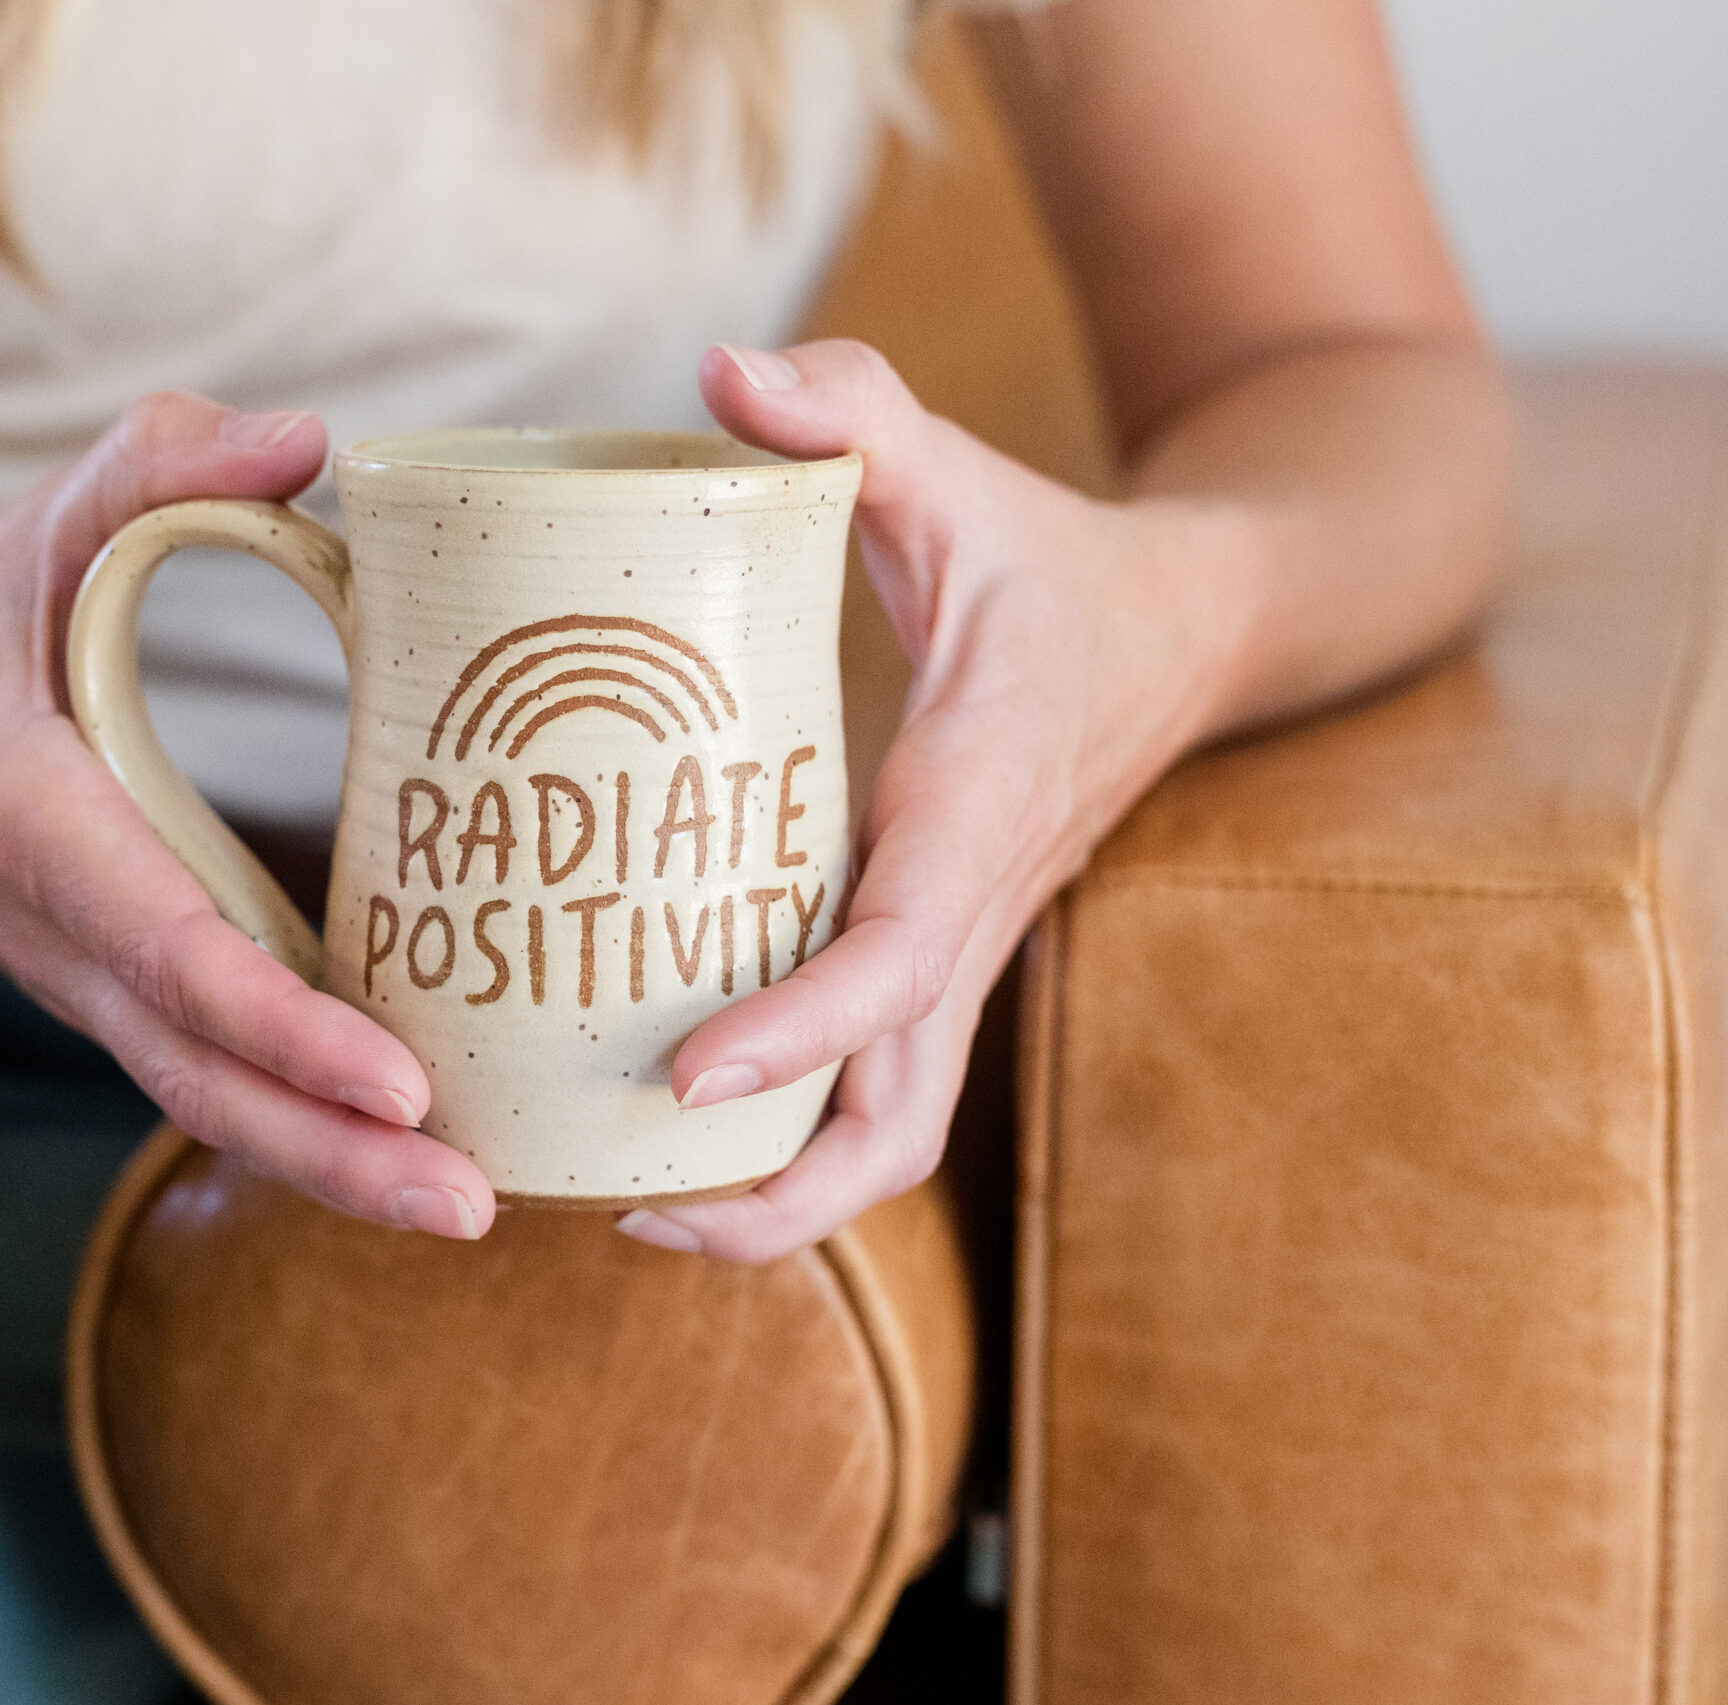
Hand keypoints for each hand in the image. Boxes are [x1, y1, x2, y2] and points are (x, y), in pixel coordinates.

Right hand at [0, 393, 493, 1240]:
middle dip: (329, 1154)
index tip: (399, 1081)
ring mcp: (84, 983)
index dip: (282, 1025)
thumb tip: (317, 441)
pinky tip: (408, 1152)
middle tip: (467, 1207)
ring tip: (463, 1206)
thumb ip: (158, 465)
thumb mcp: (36, 525)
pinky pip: (207, 1080)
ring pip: (202, 1103)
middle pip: (196, 1078)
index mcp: (33, 824)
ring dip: (327, 1167)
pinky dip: (299, 1129)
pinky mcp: (114, 996)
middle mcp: (58, 934)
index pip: (168, 950)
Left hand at [618, 340, 1236, 1262]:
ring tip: (636, 1207)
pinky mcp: (940, 960)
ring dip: (785, 1200)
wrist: (1193, 626)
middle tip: (629, 1211)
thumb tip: (715, 375)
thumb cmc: (1054, 554)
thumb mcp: (961, 465)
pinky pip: (877, 1086)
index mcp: (978, 806)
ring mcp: (963, 953)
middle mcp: (975, 910)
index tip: (688, 1076)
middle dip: (782, 1199)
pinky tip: (678, 1126)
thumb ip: (854, 406)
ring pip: (898, 1132)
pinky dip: (792, 1137)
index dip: (800, 1032)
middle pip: (903, 1121)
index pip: (899, 957)